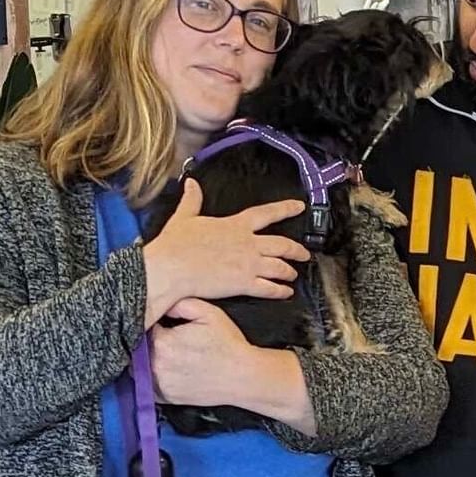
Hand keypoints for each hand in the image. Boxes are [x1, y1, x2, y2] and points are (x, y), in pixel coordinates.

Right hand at [143, 179, 308, 323]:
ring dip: (289, 271)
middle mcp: (248, 244)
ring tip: (294, 275)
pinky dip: (280, 290)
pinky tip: (286, 292)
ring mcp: (248, 265)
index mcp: (236, 225)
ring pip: (280, 267)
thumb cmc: (175, 244)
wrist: (171, 268)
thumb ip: (192, 199)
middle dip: (297, 250)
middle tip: (305, 254)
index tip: (299, 207)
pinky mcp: (244, 284)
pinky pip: (269, 288)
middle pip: (282, 245)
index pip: (267, 213)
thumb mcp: (184, 216)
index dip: (286, 209)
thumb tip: (192, 183)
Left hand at [149, 298, 263, 409]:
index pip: (146, 328)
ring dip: (151, 361)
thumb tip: (162, 305)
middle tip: (174, 342)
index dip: (157, 325)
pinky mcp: (166, 398)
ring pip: (143, 367)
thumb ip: (181, 304)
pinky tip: (173, 371)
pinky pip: (150, 386)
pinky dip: (156, 379)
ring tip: (175, 356)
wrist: (243, 376)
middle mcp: (156, 365)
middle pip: (142, 348)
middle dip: (154, 343)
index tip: (168, 327)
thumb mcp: (209, 313)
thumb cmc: (229, 345)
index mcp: (162, 342)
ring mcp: (160, 383)